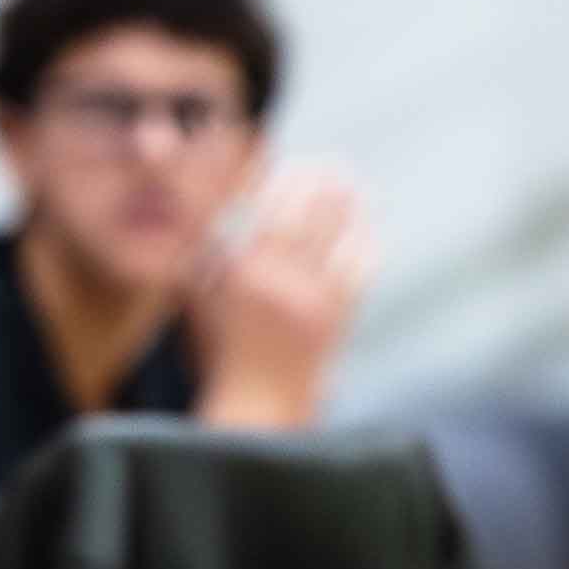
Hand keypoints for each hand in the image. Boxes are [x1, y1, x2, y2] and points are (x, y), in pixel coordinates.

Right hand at [191, 162, 373, 429]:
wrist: (257, 404)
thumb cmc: (219, 346)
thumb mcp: (201, 294)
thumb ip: (207, 249)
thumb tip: (223, 203)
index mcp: (242, 270)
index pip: (269, 207)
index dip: (285, 180)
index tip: (291, 165)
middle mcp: (281, 279)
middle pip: (311, 212)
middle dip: (322, 182)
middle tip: (331, 163)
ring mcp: (314, 297)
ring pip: (341, 234)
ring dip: (350, 204)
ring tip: (352, 182)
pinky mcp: (338, 316)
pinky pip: (360, 266)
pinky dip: (365, 239)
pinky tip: (367, 224)